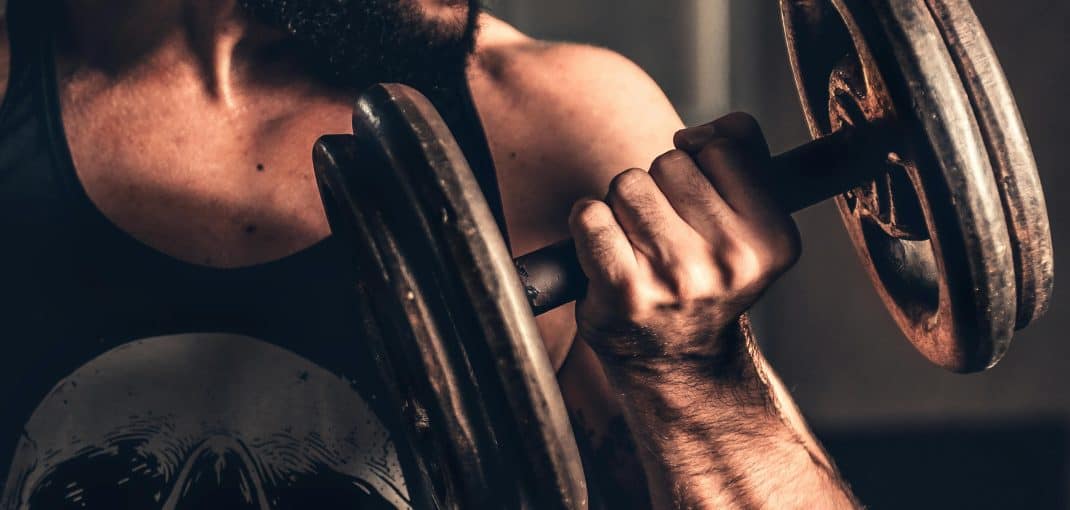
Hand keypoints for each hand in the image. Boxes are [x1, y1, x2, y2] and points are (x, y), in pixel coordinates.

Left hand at [568, 113, 800, 373]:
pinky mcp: (624, 290)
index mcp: (772, 238)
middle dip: (659, 188)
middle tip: (665, 235)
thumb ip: (743, 152)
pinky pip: (589, 215)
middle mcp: (731, 260)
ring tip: (638, 247)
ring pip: (626, 184)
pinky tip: (605, 254)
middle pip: (668, 163)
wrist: (676, 361)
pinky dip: (587, 225)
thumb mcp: (749, 221)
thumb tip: (698, 133)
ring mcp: (676, 277)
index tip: (698, 203)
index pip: (721, 146)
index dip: (700, 165)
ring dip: (622, 207)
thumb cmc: (705, 276)